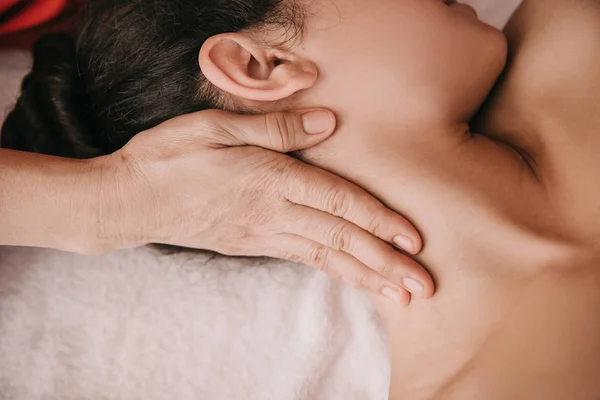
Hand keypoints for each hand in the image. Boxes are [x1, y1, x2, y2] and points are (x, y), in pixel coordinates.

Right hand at [102, 109, 433, 303]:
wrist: (128, 201)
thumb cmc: (168, 156)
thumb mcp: (215, 125)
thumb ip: (276, 128)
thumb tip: (328, 124)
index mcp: (269, 178)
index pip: (338, 201)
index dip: (379, 220)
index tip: (413, 240)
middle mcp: (272, 212)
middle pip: (340, 238)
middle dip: (385, 262)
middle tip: (423, 286)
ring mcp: (261, 234)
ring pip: (325, 256)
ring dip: (365, 275)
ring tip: (399, 295)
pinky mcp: (251, 244)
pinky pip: (301, 258)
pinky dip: (333, 270)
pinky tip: (353, 279)